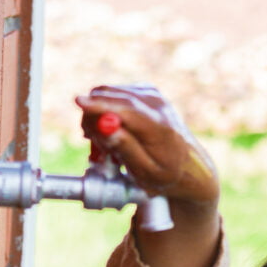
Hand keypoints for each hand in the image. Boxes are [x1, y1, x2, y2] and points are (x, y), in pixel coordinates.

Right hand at [76, 84, 220, 266]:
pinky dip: (106, 112)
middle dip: (93, 118)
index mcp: (159, 127)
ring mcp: (152, 95)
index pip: (126, 109)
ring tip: (107, 147)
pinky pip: (114, 95)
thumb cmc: (166, 175)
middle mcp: (156, 104)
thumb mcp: (146, 172)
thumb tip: (105, 128)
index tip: (77, 102)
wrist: (189, 168)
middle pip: (111, 96)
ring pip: (108, 94)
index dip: (100, 105)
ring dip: (98, 118)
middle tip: (96, 148)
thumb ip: (126, 149)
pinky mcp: (146, 92)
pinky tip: (112, 134)